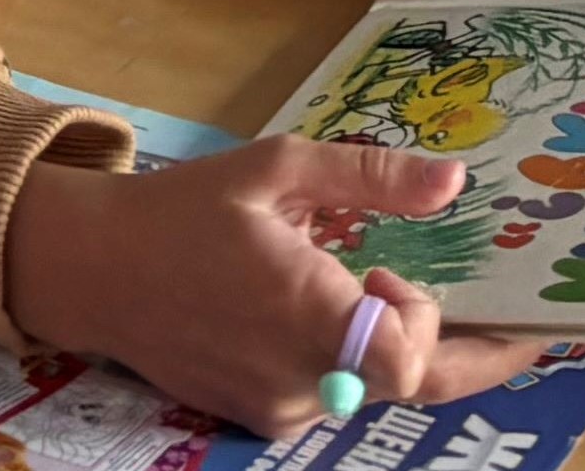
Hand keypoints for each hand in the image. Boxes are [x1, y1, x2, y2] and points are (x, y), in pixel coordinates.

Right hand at [6, 143, 550, 441]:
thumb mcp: (278, 168)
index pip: (408, 359)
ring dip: (386, 343)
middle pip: (405, 382)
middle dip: (448, 344)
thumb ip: (370, 177)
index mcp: (305, 309)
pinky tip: (323, 309)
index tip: (399, 272)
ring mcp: (276, 407)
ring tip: (379, 284)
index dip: (432, 326)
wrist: (98, 271)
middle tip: (486, 308)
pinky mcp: (258, 417)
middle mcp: (297, 376)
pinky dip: (346, 360)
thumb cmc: (187, 210)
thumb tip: (455, 183)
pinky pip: (328, 397)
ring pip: (368, 389)